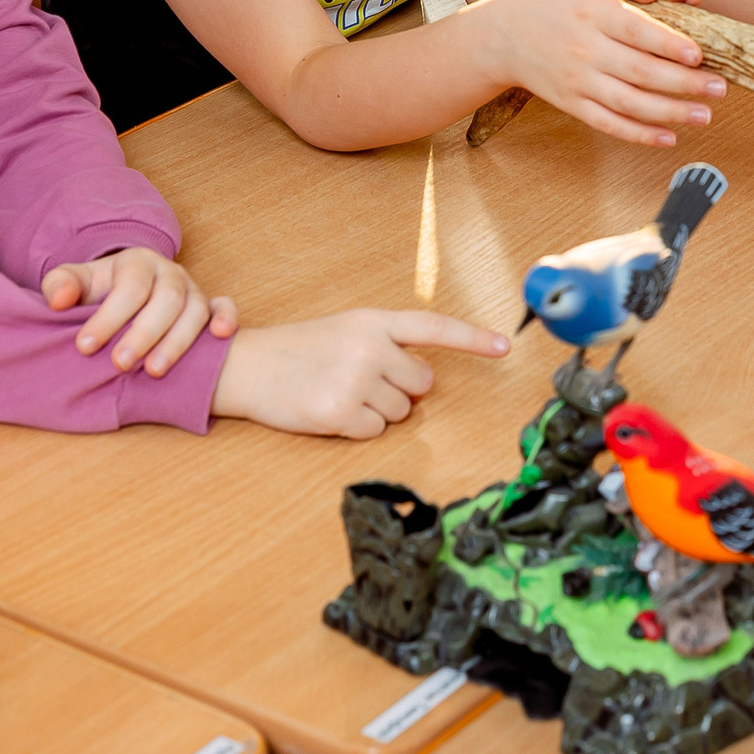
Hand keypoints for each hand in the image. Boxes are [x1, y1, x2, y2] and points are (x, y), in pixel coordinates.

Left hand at [42, 246, 235, 375]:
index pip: (129, 288)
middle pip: (166, 300)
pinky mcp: (210, 305)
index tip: (84, 347)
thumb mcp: (77, 281)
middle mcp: (170, 273)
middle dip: (143, 334)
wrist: (127, 288)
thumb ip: (61, 285)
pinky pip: (226, 307)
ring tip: (153, 371)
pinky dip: (227, 319)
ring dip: (178, 341)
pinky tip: (220, 337)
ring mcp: (193, 289)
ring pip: (196, 311)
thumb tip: (58, 301)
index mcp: (137, 262)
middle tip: (119, 364)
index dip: (108, 318)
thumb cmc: (99, 291)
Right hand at [211, 309, 509, 437]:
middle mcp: (369, 347)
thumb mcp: (346, 329)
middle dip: (400, 389)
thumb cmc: (300, 350)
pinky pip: (376, 432)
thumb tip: (425, 377)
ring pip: (400, 412)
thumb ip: (387, 342)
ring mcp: (355, 380)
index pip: (434, 328)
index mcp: (374, 321)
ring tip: (340, 392)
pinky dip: (358, 428)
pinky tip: (331, 411)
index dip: (472, 339)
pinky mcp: (339, 413)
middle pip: (421, 384)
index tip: (506, 347)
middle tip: (361, 381)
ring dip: (377, 410)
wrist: (247, 366)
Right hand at [485, 0, 725, 144]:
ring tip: (705, 115)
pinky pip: (608, 123)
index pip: (636, 32)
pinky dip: (639, 134)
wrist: (501, 37)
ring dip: (669, 113)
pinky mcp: (572, 104)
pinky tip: (669, 138)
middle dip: (682, 83)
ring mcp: (578, 81)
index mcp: (592, 14)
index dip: (668, 45)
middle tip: (720, 87)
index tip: (700, 54)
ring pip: (628, 103)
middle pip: (639, 71)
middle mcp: (585, 50)